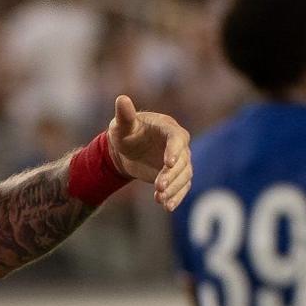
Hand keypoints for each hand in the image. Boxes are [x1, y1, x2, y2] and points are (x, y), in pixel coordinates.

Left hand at [106, 95, 192, 209]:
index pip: (177, 139)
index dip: (174, 150)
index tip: (169, 163)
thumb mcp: (122, 124)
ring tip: (160, 200)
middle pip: (183, 161)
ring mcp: (180, 162)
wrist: (127, 150)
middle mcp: (179, 146)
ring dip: (174, 189)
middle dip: (172, 175)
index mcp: (169, 129)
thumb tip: (121, 99)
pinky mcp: (177, 176)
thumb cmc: (125, 132)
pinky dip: (176, 198)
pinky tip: (166, 206)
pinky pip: (181, 188)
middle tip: (159, 187)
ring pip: (184, 177)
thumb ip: (124, 115)